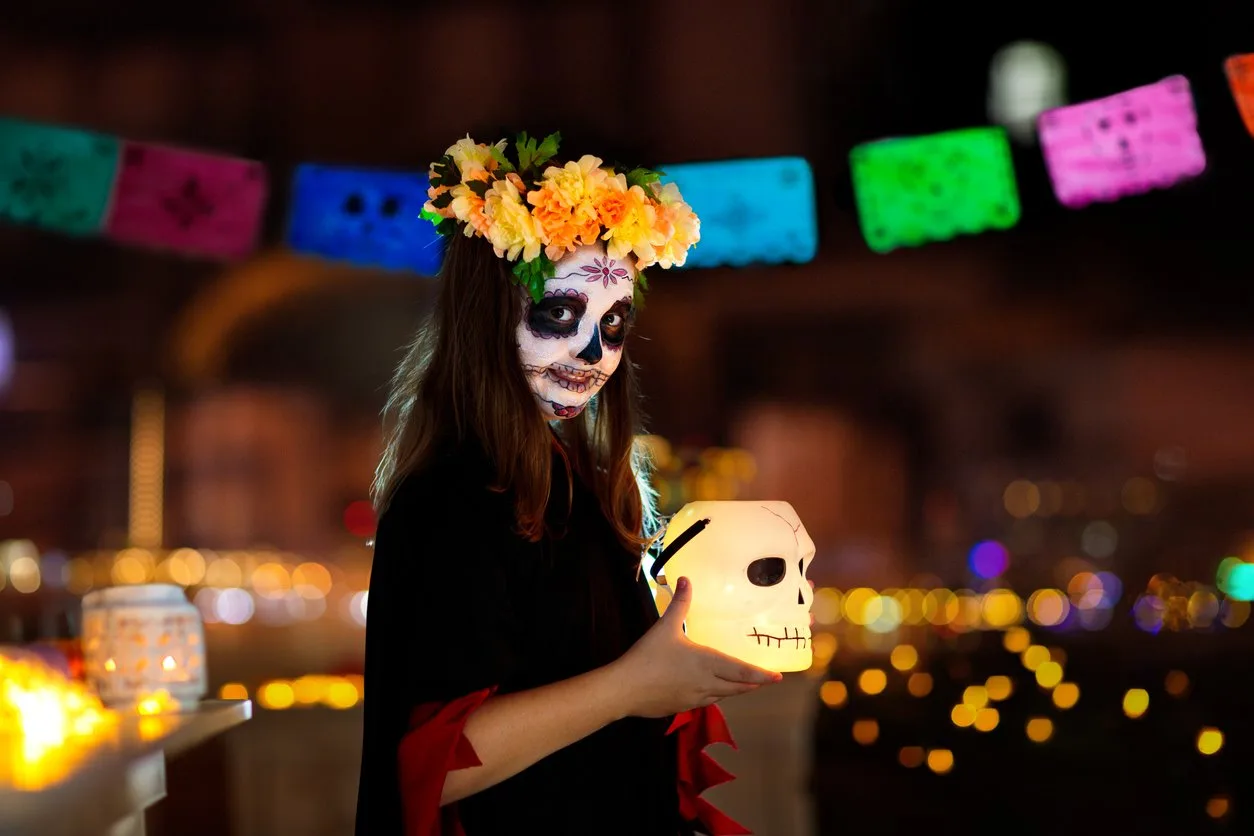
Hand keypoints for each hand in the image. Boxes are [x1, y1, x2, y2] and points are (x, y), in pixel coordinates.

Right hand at [608, 576, 782, 718]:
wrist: (626, 689)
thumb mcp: (665, 627)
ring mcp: (695, 698)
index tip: (778, 677)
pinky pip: (706, 702)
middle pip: (738, 687)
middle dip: (753, 684)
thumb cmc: (648, 657)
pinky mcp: (683, 707)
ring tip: (745, 686)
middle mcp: (707, 683)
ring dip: (736, 691)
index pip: (742, 671)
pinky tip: (711, 692)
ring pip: (723, 696)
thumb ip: (680, 604)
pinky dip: (716, 696)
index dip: (761, 675)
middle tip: (766, 681)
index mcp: (707, 663)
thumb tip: (685, 580)